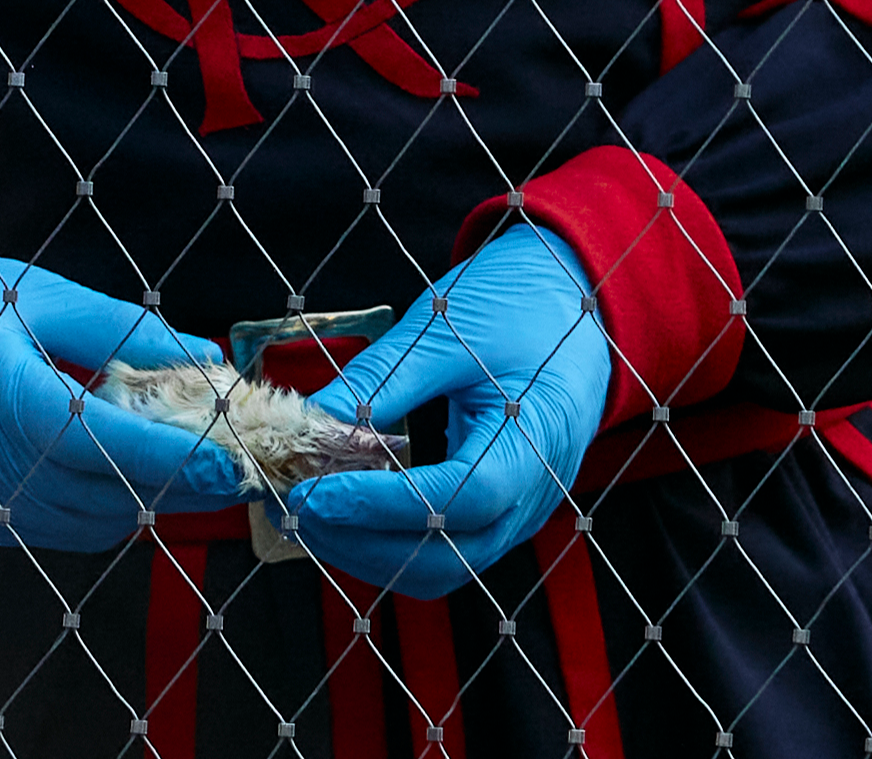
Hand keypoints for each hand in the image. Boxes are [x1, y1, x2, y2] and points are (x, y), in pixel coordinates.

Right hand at [0, 247, 247, 549]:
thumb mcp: (36, 293)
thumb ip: (122, 330)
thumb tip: (203, 356)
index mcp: (9, 402)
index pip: (117, 449)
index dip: (184, 460)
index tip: (238, 459)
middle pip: (112, 500)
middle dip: (183, 488)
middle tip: (238, 466)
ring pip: (88, 526)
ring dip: (145, 504)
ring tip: (192, 469)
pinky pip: (53, 528)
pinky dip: (100, 510)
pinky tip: (126, 475)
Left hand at [281, 227, 613, 592]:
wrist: (574, 304)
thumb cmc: (518, 306)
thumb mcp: (445, 331)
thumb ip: (379, 382)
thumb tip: (307, 425)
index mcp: (536, 439)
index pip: (458, 500)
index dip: (380, 505)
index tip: (315, 492)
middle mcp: (536, 492)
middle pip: (447, 558)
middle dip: (361, 542)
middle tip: (296, 509)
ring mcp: (522, 511)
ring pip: (441, 567)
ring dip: (369, 549)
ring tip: (313, 512)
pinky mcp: (502, 512)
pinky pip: (445, 550)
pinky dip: (390, 539)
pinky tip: (350, 508)